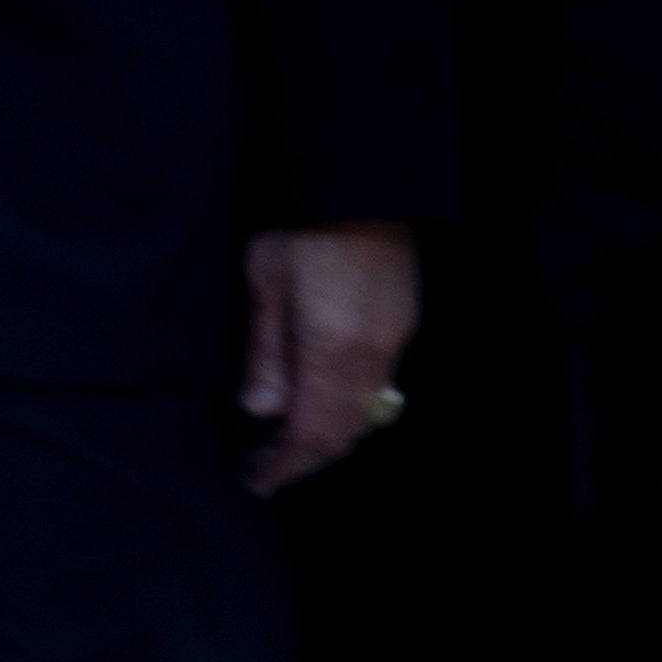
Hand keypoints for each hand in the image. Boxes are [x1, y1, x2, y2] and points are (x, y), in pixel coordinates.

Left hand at [237, 221, 418, 495]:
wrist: (362, 180)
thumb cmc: (304, 227)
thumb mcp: (266, 282)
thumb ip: (266, 352)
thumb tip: (261, 410)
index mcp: (332, 351)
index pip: (311, 435)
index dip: (284, 467)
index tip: (257, 481)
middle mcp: (371, 357)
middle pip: (344, 433)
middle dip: (306, 457)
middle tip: (268, 464)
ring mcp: (395, 341)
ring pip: (366, 415)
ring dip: (330, 434)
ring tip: (290, 434)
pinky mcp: (404, 323)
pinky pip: (379, 386)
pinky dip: (350, 406)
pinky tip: (322, 394)